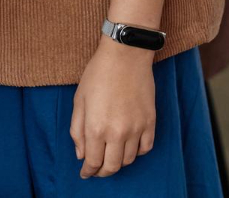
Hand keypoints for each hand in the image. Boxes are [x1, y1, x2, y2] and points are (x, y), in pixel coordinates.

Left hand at [70, 38, 156, 178]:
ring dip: (119, 162)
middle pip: (112, 167)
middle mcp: (117, 132)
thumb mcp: (79, 100)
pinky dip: (137, 152)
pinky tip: (130, 146)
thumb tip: (82, 154)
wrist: (126, 55)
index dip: (88, 172)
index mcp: (96, 128)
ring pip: (129, 160)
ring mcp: (136, 128)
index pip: (93, 162)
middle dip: (103, 172)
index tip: (85, 174)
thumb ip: (77, 131)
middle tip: (98, 170)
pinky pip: (146, 148)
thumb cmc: (98, 74)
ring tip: (112, 155)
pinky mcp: (150, 121)